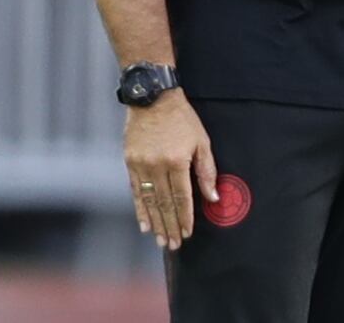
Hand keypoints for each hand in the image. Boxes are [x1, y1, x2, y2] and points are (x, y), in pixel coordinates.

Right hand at [124, 90, 218, 250]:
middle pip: (165, 203)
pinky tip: (144, 224)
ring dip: (156, 223)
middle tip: (174, 245)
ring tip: (161, 240)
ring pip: (149, 201)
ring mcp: (141, 164)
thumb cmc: (183, 119)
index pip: (182, 197)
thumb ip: (207, 170)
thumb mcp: (202, 141)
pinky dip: (140, 210)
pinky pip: (136, 191)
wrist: (153, 98)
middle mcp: (157, 165)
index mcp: (177, 161)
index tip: (188, 233)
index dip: (185, 217)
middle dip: (171, 226)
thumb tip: (213, 197)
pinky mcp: (130, 162)